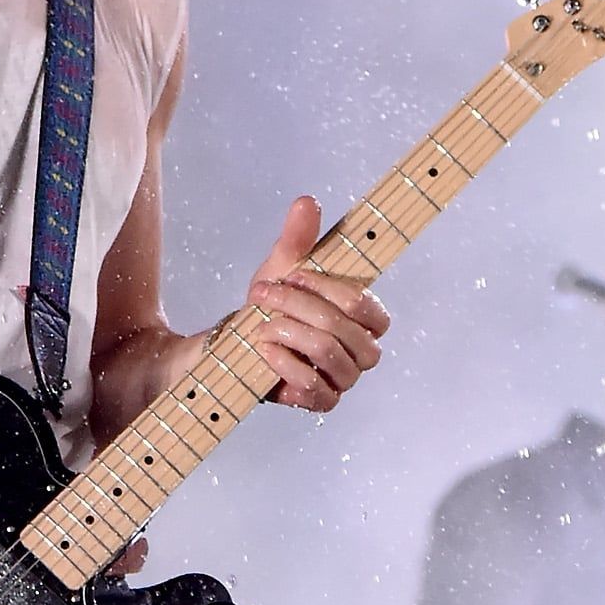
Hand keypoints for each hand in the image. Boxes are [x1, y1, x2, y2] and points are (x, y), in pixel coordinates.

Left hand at [245, 196, 388, 411]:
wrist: (238, 348)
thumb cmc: (271, 308)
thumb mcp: (281, 268)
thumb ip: (298, 239)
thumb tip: (306, 202)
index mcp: (364, 319)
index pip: (366, 305)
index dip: (328, 289)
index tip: (291, 273)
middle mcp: (362, 351)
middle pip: (343, 326)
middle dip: (297, 305)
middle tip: (263, 294)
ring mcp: (344, 379)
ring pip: (327, 351)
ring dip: (287, 331)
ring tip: (262, 325)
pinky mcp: (322, 401)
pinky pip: (313, 385)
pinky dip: (284, 363)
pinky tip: (265, 350)